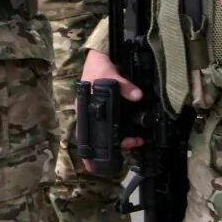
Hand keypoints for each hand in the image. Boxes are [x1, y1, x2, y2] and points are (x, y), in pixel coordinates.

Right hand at [79, 49, 142, 171]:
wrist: (101, 54)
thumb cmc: (97, 66)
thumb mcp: (108, 73)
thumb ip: (122, 85)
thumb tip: (136, 95)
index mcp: (84, 109)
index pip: (84, 134)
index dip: (87, 152)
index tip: (91, 166)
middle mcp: (91, 113)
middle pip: (100, 136)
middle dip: (115, 144)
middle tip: (131, 144)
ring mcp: (102, 112)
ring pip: (111, 132)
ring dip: (123, 138)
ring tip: (137, 141)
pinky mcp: (112, 108)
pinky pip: (118, 124)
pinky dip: (126, 131)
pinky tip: (136, 134)